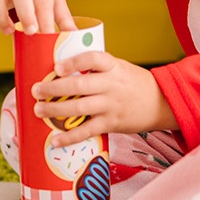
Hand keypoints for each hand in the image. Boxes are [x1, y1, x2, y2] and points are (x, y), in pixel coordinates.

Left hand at [31, 50, 177, 146]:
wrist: (163, 102)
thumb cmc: (131, 82)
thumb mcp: (117, 67)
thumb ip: (93, 68)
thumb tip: (57, 70)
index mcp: (112, 66)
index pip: (92, 59)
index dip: (73, 63)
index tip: (56, 67)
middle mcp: (111, 85)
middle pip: (79, 85)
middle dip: (54, 89)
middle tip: (36, 91)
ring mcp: (111, 105)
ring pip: (80, 108)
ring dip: (56, 110)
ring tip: (38, 110)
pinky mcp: (112, 124)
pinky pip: (88, 131)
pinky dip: (70, 137)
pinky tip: (55, 140)